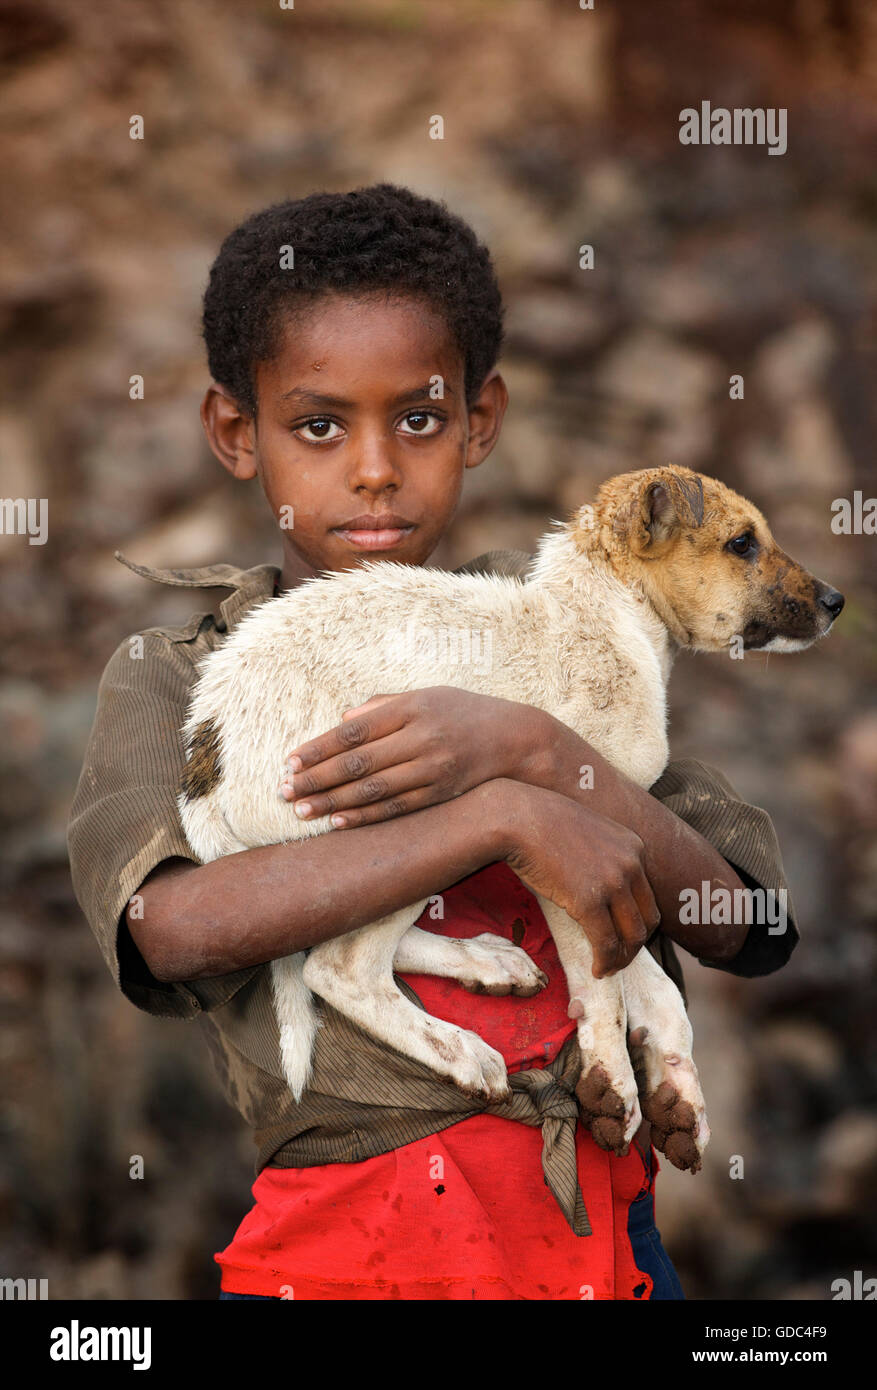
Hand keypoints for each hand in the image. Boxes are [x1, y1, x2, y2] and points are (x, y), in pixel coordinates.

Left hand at [280, 687, 543, 826]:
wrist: (517, 739)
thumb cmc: (464, 712)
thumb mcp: (427, 695)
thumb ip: (383, 706)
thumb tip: (342, 720)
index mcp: (412, 707)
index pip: (355, 730)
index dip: (319, 748)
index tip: (290, 762)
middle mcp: (422, 737)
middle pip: (358, 763)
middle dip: (317, 779)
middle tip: (284, 791)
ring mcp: (433, 768)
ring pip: (373, 790)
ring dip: (333, 802)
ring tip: (302, 811)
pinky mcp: (442, 793)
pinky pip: (396, 808)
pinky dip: (365, 817)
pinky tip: (338, 821)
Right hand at [497, 780, 660, 976]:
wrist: (520, 818)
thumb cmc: (544, 825)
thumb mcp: (590, 835)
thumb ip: (605, 858)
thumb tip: (601, 891)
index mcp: (634, 848)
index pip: (648, 897)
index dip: (638, 922)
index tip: (624, 936)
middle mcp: (631, 865)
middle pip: (647, 919)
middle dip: (634, 944)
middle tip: (619, 958)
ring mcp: (612, 883)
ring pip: (631, 936)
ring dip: (621, 958)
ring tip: (607, 967)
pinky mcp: (590, 902)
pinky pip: (606, 943)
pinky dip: (604, 962)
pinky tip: (596, 969)